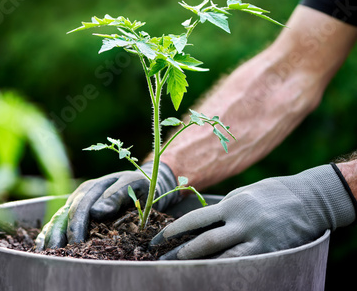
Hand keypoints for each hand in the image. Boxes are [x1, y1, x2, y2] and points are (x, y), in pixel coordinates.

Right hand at [36, 162, 177, 249]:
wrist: (144, 182)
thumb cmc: (141, 186)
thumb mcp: (134, 186)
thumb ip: (116, 196)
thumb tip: (96, 211)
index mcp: (93, 187)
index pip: (80, 208)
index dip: (77, 226)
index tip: (77, 243)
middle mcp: (80, 195)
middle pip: (64, 215)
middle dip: (59, 235)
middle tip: (59, 253)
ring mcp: (75, 203)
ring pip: (58, 219)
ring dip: (50, 236)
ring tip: (47, 253)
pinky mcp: (74, 212)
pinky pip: (58, 222)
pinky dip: (48, 233)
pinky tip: (42, 246)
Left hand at [150, 164, 355, 258]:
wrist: (310, 198)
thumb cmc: (273, 192)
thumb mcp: (245, 192)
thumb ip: (226, 207)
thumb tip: (206, 219)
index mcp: (232, 204)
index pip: (196, 219)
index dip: (175, 230)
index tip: (159, 239)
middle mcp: (241, 221)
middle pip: (205, 241)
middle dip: (182, 253)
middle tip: (165, 260)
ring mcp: (257, 238)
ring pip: (223, 257)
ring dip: (202, 266)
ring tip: (184, 272)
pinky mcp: (271, 251)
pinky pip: (245, 264)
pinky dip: (228, 271)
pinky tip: (214, 276)